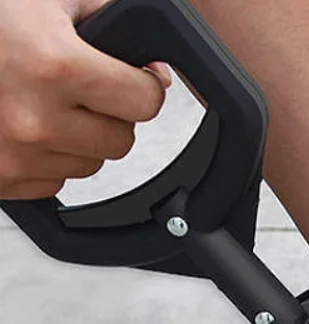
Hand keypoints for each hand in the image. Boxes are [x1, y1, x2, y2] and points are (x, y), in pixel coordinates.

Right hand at [0, 0, 169, 198]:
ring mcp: (18, 154)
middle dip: (109, 113)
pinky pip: (56, 180)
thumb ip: (102, 17)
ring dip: (78, 137)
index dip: (141, 85)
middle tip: (77, 86)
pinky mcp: (4, 180)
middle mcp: (36, 117)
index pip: (143, 101)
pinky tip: (20, 122)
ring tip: (42, 99)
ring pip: (91, 162)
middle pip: (122, 139)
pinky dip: (48, 156)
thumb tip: (153, 57)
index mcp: (53, 65)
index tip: (132, 78)